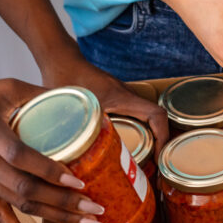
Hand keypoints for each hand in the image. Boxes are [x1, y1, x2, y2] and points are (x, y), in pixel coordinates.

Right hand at [0, 78, 105, 222]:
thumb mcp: (5, 88)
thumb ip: (39, 95)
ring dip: (55, 217)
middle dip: (64, 202)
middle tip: (96, 209)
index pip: (20, 157)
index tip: (77, 181)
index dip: (48, 171)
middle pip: (25, 189)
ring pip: (19, 204)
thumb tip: (79, 100)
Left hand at [39, 48, 168, 150]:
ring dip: (150, 138)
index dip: (163, 136)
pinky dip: (138, 132)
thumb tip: (69, 158)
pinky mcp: (115, 99)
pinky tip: (126, 147)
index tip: (158, 157)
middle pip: (155, 119)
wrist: (59, 58)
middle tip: (153, 165)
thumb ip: (73, 130)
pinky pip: (134, 116)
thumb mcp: (69, 108)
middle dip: (159, 143)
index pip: (156, 114)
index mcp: (121, 97)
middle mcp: (126, 96)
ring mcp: (121, 97)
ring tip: (144, 161)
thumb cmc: (63, 76)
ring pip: (146, 118)